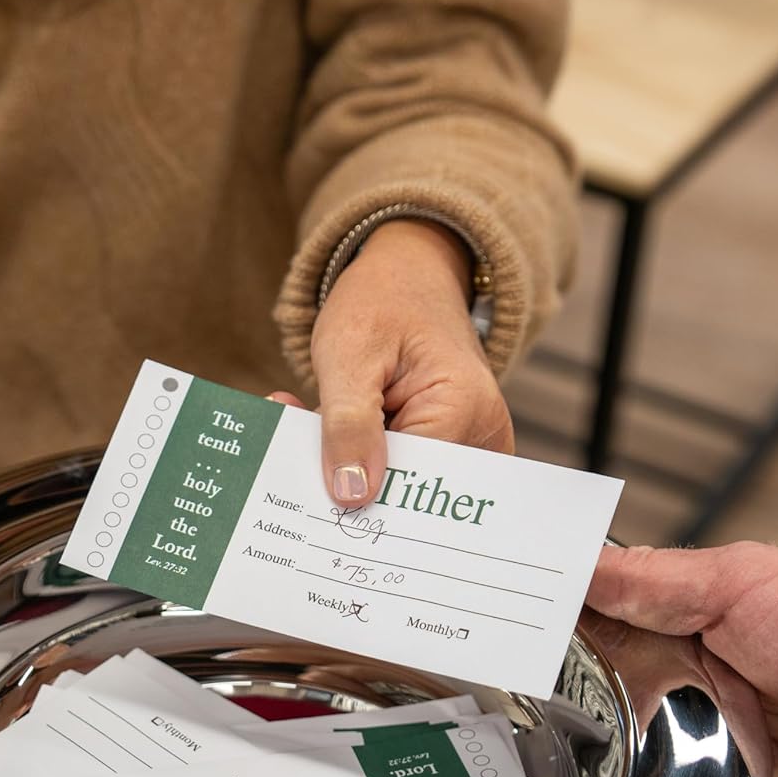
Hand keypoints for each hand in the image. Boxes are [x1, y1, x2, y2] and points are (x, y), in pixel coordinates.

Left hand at [290, 219, 511, 508]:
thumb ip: (347, 426)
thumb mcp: (348, 355)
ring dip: (350, 465)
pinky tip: (326, 430)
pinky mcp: (454, 448)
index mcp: (465, 409)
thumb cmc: (381, 303)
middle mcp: (484, 434)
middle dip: (349, 479)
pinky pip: (403, 470)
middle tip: (293, 453)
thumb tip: (352, 498)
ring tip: (307, 424)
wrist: (407, 278)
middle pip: (410, 489)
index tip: (304, 488)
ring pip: (401, 484)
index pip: (410, 483)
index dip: (358, 490)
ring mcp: (474, 445)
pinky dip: (361, 456)